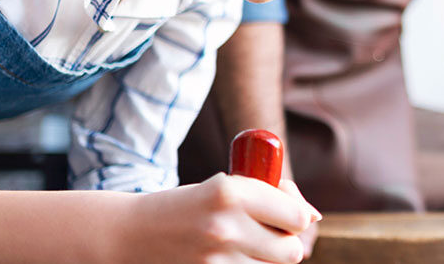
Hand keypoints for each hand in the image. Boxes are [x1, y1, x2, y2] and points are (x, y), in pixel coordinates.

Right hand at [124, 173, 320, 262]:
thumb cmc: (185, 206)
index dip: (297, 215)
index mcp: (230, 191)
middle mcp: (225, 225)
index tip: (284, 213)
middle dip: (286, 242)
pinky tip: (232, 257)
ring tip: (244, 245)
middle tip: (269, 234)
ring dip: (265, 259)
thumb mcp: (223, 187)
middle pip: (291, 250)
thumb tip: (313, 217)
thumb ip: (267, 197)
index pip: (296, 216)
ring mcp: (215, 259)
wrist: (130, 233)